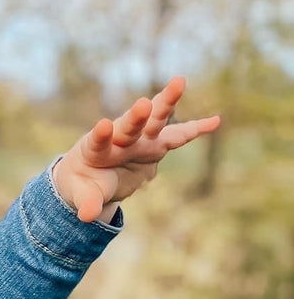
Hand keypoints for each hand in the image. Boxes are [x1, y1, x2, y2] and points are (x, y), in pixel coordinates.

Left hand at [53, 77, 221, 222]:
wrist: (95, 175)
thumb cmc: (84, 183)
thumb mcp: (83, 195)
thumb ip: (87, 202)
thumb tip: (87, 215)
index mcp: (95, 149)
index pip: (98, 140)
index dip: (101, 134)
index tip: (104, 126)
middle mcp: (119, 139)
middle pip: (129, 125)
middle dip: (137, 117)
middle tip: (143, 105)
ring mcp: (140, 139)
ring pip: (155, 120)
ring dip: (166, 102)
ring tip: (179, 82)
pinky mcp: (156, 144)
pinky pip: (178, 136)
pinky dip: (196, 129)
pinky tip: (216, 121)